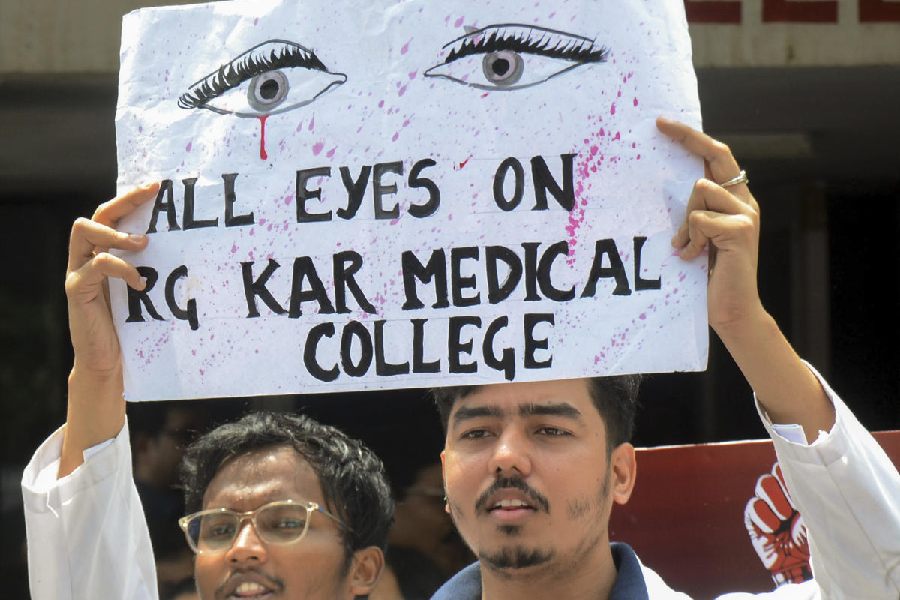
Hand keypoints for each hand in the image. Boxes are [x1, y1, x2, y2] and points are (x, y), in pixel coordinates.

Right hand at [59, 183, 157, 476]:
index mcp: (104, 254)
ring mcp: (78, 273)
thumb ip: (157, 269)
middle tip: (152, 195)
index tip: (160, 185)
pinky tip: (140, 283)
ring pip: (84, 232)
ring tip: (144, 244)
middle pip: (96, 215)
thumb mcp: (149, 292)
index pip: (111, 214)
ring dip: (115, 232)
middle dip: (124, 200)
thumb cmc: (134, 327)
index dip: (131, 197)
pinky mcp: (77, 292)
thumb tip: (198, 250)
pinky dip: (119, 269)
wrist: (110, 364)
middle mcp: (86, 258)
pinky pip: (93, 267)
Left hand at [656, 116, 833, 441]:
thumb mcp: (694, 237)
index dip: (692, 138)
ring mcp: (746, 213)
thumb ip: (689, 212)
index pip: (716, 157)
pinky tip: (694, 259)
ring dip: (685, 222)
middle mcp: (744, 201)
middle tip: (660, 125)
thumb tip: (657, 186)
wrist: (731, 311)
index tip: (663, 123)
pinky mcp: (741, 230)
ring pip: (700, 191)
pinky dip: (690, 240)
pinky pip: (698, 218)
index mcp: (733, 200)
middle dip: (688, 137)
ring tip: (688, 249)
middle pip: (716, 155)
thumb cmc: (706, 276)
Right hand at [744, 463, 811, 585]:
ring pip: (763, 484)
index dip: (792, 471)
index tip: (803, 484)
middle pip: (774, 473)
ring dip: (775, 499)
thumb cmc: (819, 541)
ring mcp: (767, 507)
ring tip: (785, 516)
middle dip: (784, 486)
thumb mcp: (820, 515)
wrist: (805, 568)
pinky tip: (774, 528)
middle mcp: (781, 496)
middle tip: (795, 504)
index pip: (789, 467)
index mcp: (799, 491)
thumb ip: (813, 495)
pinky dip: (763, 515)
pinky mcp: (755, 522)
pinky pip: (753, 507)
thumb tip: (814, 473)